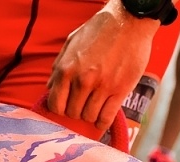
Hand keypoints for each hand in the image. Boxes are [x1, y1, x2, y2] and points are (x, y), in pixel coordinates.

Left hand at [45, 0, 154, 131]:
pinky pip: (107, 117)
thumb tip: (49, 87)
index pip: (55, 105)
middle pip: (72, 113)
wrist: (129, 21)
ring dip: (90, 115)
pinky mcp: (120, 90)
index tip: (66, 106)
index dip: (60, 108)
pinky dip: (103, 122)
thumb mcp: (71, 43)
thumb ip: (58, 66)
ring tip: (94, 107)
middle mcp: (82, 81)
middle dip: (76, 111)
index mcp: (66, 70)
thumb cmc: (99, 30)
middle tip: (83, 105)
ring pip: (89, 116)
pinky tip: (103, 119)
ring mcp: (102, 86)